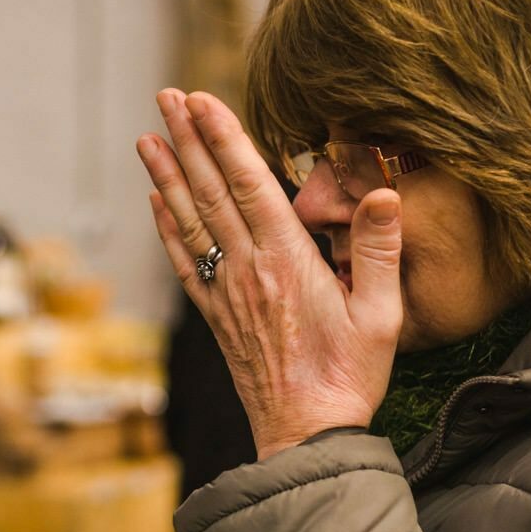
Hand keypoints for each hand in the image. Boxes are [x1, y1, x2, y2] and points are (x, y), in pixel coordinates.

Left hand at [138, 89, 403, 457]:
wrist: (306, 435)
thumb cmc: (350, 377)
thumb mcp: (382, 314)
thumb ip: (380, 250)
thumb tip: (383, 192)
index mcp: (287, 261)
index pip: (250, 184)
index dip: (224, 138)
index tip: (203, 100)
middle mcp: (247, 270)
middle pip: (211, 191)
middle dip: (187, 140)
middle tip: (167, 96)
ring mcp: (226, 293)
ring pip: (191, 221)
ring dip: (168, 175)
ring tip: (147, 136)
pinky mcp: (217, 316)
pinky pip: (185, 261)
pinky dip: (168, 226)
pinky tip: (158, 201)